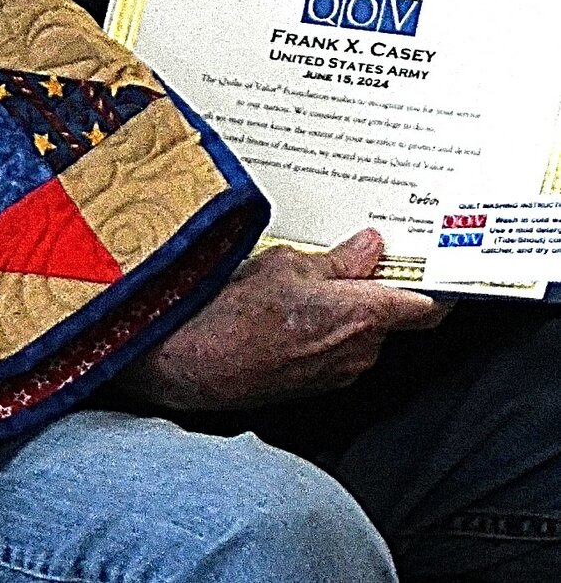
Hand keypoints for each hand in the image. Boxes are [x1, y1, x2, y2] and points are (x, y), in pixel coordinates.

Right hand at [126, 228, 448, 410]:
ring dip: (349, 306)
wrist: (191, 363)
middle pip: (393, 316)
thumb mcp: (286, 264)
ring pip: (362, 331)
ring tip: (311, 276)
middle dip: (380, 285)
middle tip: (359, 251)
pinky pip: (337, 348)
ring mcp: (338, 373)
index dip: (440, 285)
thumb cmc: (233, 312)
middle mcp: (359, 351)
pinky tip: (293, 306)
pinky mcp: (314, 383)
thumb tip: (369, 248)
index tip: (442, 264)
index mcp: (361, 316)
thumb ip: (337, 260)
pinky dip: (327, 325)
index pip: (427, 306)